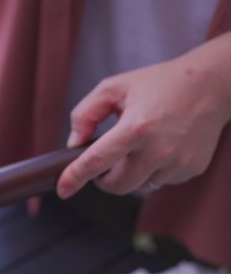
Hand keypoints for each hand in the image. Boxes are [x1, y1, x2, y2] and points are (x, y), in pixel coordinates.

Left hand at [57, 34, 230, 197]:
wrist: (211, 85)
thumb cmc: (159, 83)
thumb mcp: (113, 88)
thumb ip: (86, 114)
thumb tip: (75, 144)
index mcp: (136, 128)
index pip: (97, 161)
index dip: (75, 177)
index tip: (62, 190)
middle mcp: (158, 150)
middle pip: (117, 186)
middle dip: (103, 179)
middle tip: (104, 160)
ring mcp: (178, 163)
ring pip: (138, 187)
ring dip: (129, 174)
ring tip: (137, 145)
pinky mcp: (191, 169)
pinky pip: (160, 181)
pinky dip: (151, 171)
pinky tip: (159, 147)